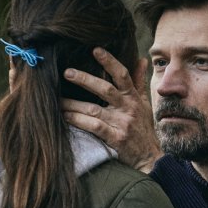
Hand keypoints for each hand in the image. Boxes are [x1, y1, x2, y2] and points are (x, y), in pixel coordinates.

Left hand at [62, 48, 162, 173]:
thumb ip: (139, 82)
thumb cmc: (143, 129)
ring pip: (94, 110)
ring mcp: (121, 124)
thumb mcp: (144, 104)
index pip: (122, 75)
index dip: (110, 61)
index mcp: (133, 98)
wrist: (150, 158)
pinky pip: (94, 127)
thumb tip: (140, 59)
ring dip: (74, 104)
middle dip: (85, 80)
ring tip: (58, 100)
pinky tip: (66, 117)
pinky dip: (78, 121)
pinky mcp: (115, 138)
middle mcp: (128, 108)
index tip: (95, 50)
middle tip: (67, 72)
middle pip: (105, 89)